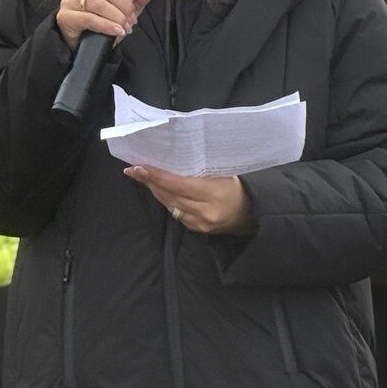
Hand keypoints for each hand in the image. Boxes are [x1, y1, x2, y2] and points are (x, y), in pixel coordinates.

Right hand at [56, 0, 155, 50]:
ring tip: (125, 27)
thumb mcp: (124, 10)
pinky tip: (117, 31)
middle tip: (131, 19)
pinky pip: (89, 18)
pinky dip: (107, 26)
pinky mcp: (65, 15)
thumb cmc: (104, 21)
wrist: (83, 43)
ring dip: (117, 17)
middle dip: (124, 6)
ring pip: (99, 4)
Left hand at [124, 165, 255, 234]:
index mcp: (214, 193)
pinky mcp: (197, 230)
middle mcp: (205, 211)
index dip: (156, 176)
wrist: (251, 213)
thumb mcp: (224, 172)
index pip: (177, 184)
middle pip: (169, 195)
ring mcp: (200, 223)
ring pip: (169, 205)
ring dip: (156, 191)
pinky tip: (161, 191)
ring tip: (144, 177)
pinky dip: (167, 201)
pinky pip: (176, 213)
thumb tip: (173, 158)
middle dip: (150, 182)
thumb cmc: (238, 186)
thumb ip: (201, 169)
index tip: (137, 168)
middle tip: (135, 170)